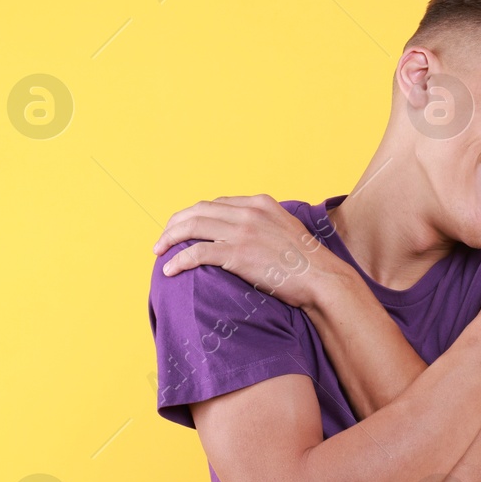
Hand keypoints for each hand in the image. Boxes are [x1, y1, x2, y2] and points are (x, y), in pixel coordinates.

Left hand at [152, 194, 346, 309]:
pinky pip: (196, 252)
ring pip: (191, 227)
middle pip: (198, 210)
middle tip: (163, 238)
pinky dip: (178, 260)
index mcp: (260, 203)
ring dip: (170, 238)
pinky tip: (169, 269)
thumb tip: (253, 234)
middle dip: (175, 223)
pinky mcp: (237, 254)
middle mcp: (248, 212)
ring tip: (158, 251)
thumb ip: (267, 224)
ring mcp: (242, 232)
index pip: (216, 203)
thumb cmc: (308, 262)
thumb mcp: (288, 229)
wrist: (322, 278)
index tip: (185, 228)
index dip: (195, 215)